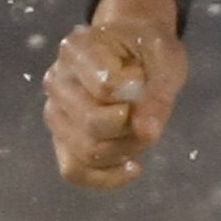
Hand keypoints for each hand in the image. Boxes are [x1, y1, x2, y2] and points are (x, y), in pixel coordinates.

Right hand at [46, 0, 187, 188]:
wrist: (131, 44)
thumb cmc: (147, 47)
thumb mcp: (165, 59)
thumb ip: (157, 94)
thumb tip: (145, 133)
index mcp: (79, 49)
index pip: (106, 88)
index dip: (134, 94)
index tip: (142, 79)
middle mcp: (57, 80)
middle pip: (92, 124)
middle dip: (132, 128)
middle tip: (148, 112)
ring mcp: (55, 111)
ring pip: (85, 151)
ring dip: (125, 149)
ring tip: (142, 131)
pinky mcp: (61, 137)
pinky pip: (74, 170)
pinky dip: (106, 177)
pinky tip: (133, 167)